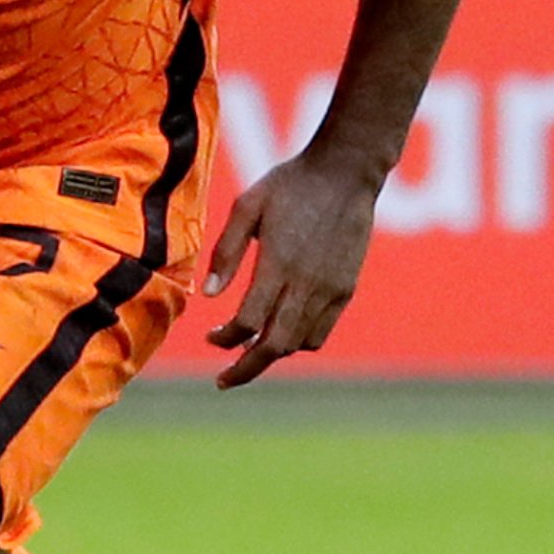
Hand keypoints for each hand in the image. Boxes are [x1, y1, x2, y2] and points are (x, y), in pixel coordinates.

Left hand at [202, 148, 383, 387]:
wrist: (346, 172)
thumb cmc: (290, 184)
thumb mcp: (247, 206)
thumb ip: (226, 251)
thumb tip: (207, 295)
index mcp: (278, 264)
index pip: (249, 322)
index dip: (225, 340)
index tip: (211, 338)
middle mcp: (307, 284)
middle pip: (275, 345)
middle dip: (246, 369)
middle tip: (224, 381)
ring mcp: (330, 289)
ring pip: (299, 343)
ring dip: (271, 355)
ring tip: (248, 352)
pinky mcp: (345, 289)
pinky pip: (321, 331)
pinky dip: (298, 342)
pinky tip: (280, 333)